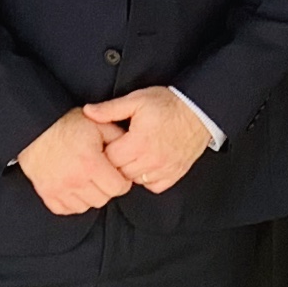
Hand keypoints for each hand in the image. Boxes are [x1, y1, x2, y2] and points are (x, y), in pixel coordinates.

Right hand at [15, 110, 131, 215]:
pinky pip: (66, 209)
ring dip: (90, 195)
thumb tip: (132, 152)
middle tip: (102, 175)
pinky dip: (73, 201)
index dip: (121, 180)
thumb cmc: (67, 124)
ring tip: (87, 179)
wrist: (34, 127)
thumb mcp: (97, 124)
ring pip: (86, 206)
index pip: (118, 188)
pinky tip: (74, 187)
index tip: (116, 172)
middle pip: (103, 199)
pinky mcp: (46, 193)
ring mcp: (58, 189)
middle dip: (106, 188)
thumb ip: (118, 138)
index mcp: (90, 163)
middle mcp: (74, 180)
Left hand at [87, 87, 213, 193]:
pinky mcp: (174, 174)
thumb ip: (110, 109)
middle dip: (117, 161)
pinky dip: (148, 178)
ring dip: (131, 170)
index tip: (109, 141)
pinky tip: (147, 164)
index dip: (106, 150)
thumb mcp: (137, 100)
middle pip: (120, 172)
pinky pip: (154, 186)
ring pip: (136, 180)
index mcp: (138, 142)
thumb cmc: (168, 104)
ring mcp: (164, 169)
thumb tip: (87, 112)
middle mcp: (151, 160)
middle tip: (120, 147)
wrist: (199, 112)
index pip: (109, 158)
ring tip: (133, 154)